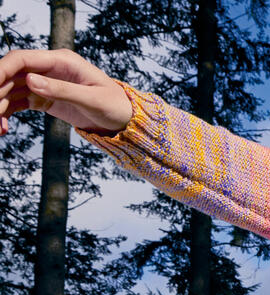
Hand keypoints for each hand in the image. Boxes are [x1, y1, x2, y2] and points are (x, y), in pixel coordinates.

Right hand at [0, 48, 132, 135]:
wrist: (125, 119)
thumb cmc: (115, 106)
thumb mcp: (92, 99)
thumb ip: (63, 90)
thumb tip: (30, 80)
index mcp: (61, 61)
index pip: (22, 59)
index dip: (2, 70)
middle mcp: (49, 69)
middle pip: (12, 75)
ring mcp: (45, 84)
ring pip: (12, 90)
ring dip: (0, 106)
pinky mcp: (45, 100)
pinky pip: (19, 103)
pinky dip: (8, 114)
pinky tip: (3, 128)